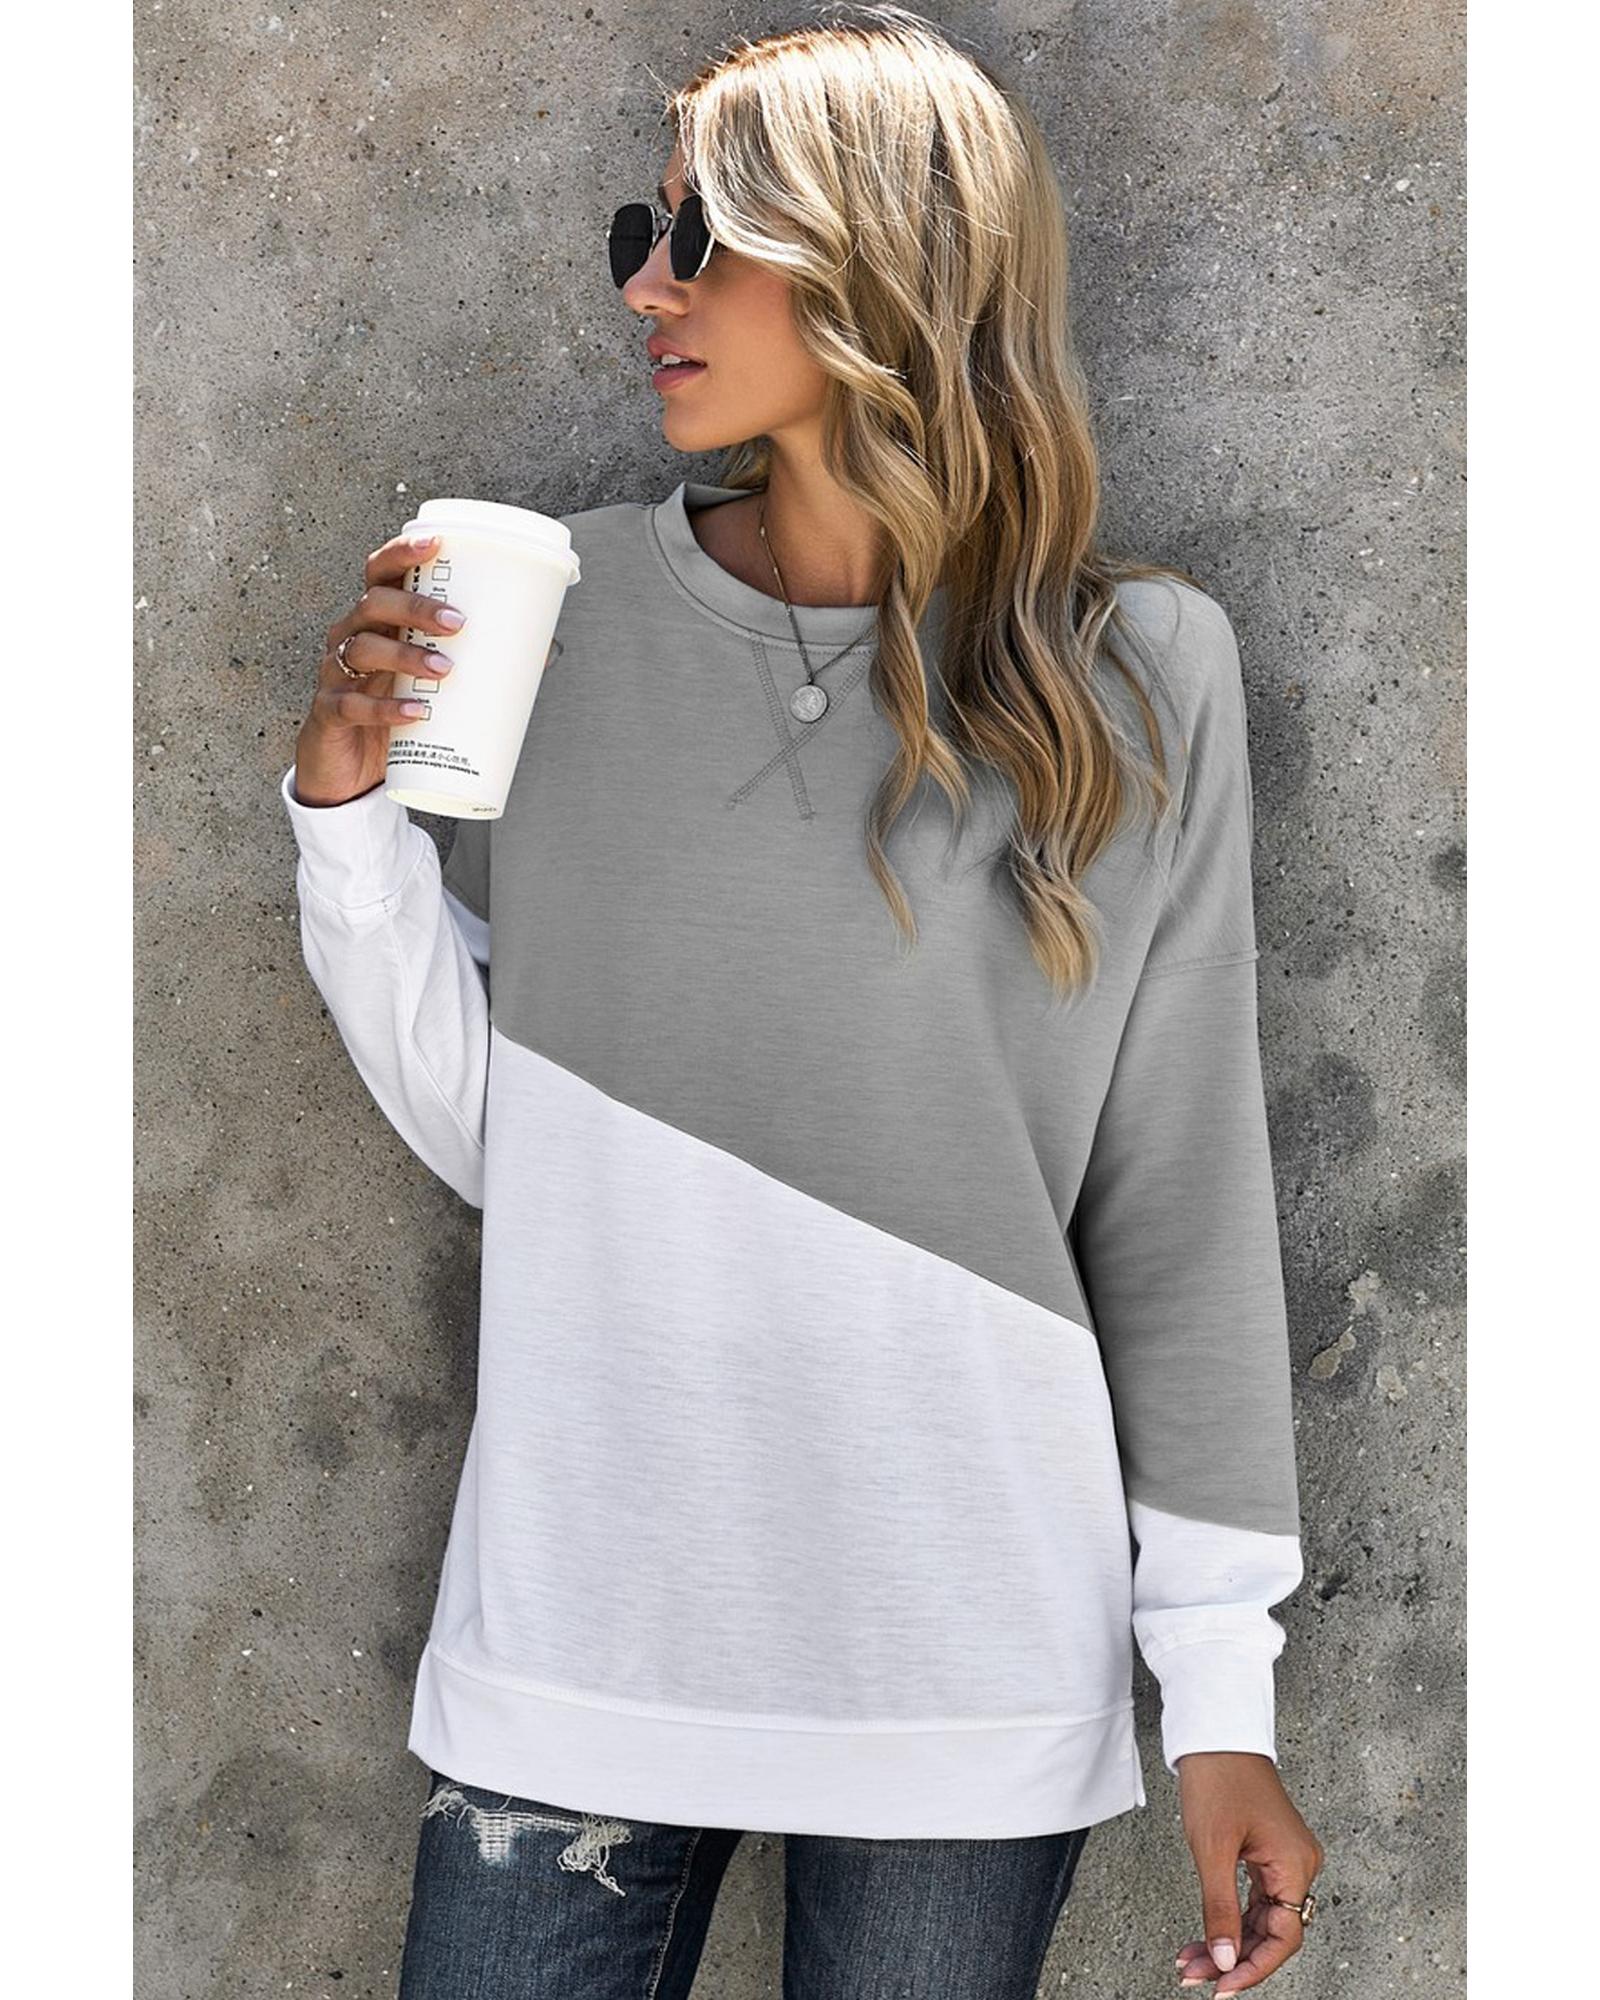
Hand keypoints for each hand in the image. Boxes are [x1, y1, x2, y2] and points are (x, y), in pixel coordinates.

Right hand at [292, 529, 465, 807]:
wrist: (353, 771)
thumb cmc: (397, 711)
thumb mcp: (435, 683)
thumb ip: (481, 663)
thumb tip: (547, 650)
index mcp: (378, 620)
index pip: (380, 572)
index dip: (402, 553)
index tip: (436, 545)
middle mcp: (351, 637)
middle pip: (373, 604)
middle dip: (415, 606)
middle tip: (458, 622)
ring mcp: (336, 673)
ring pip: (363, 649)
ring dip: (407, 655)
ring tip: (445, 668)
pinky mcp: (331, 712)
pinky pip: (352, 704)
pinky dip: (386, 708)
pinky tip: (416, 713)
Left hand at [1172, 1752, 1324, 1995]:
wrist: (1214, 1733)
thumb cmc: (1217, 1778)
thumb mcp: (1212, 1849)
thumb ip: (1220, 1909)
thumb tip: (1226, 1960)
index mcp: (1295, 1864)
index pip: (1284, 1937)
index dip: (1253, 1968)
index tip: (1222, 1987)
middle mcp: (1298, 1864)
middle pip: (1272, 1932)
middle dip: (1233, 1958)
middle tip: (1195, 1975)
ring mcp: (1284, 1858)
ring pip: (1261, 1919)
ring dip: (1227, 1942)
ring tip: (1191, 1961)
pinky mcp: (1268, 1852)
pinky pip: (1255, 1899)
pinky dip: (1230, 1918)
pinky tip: (1206, 1936)